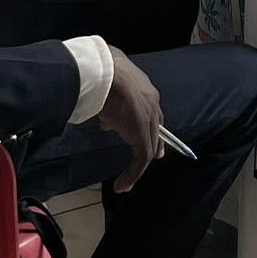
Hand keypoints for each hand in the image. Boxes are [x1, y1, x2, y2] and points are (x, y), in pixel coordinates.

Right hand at [97, 50, 163, 191]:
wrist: (104, 73)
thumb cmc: (101, 73)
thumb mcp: (108, 87)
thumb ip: (110, 101)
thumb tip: (106, 118)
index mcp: (145, 89)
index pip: (152, 112)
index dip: (149, 126)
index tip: (144, 136)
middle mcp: (152, 103)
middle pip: (155, 129)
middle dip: (152, 146)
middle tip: (149, 159)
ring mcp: (149, 119)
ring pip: (148, 146)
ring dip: (137, 166)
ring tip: (127, 180)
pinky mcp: (142, 134)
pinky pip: (141, 158)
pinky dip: (132, 174)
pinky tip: (122, 184)